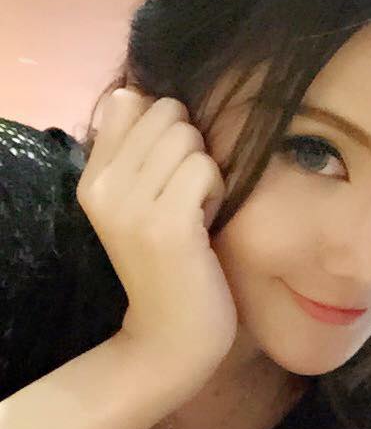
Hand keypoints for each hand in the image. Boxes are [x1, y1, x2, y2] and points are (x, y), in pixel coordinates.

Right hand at [77, 89, 237, 374]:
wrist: (171, 336)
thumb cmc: (172, 267)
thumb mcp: (144, 203)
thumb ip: (140, 151)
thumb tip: (142, 92)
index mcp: (93, 176)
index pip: (130, 100)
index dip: (168, 128)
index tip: (171, 173)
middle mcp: (102, 184)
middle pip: (169, 113)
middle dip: (193, 150)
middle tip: (189, 198)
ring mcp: (131, 204)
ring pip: (190, 138)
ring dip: (208, 173)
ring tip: (197, 213)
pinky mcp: (165, 223)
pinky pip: (207, 169)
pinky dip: (219, 194)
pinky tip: (207, 227)